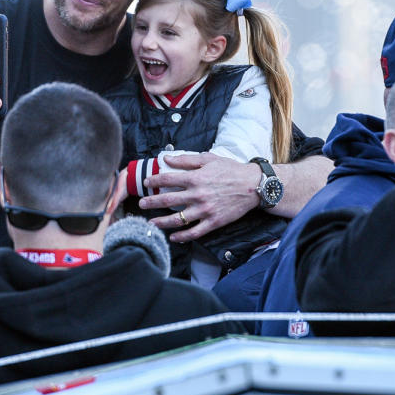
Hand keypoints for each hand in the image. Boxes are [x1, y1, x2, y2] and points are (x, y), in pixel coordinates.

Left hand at [141, 153, 259, 242]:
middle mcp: (198, 195)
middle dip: (152, 203)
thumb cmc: (231, 170)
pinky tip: (173, 237)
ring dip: (162, 222)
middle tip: (142, 204)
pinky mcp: (213, 222)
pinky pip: (194, 232)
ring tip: (151, 223)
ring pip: (178, 219)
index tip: (146, 183)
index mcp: (195, 178)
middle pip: (168, 200)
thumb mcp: (208, 159)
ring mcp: (205, 210)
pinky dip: (182, 236)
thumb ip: (186, 159)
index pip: (168, 179)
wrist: (253, 185)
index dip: (154, 181)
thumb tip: (167, 158)